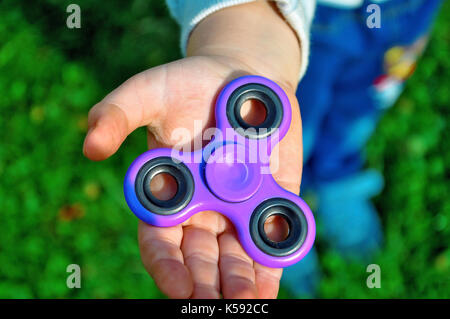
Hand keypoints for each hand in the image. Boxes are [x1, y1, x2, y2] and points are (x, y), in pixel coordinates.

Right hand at [83, 2, 302, 298]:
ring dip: (241, 282)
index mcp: (168, 193)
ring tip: (248, 303)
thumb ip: (117, 114)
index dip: (167, 266)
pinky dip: (272, 261)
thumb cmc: (187, 84)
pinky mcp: (274, 196)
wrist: (240, 74)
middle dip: (208, 284)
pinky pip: (272, 234)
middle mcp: (202, 208)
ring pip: (236, 255)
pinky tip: (272, 286)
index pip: (161, 241)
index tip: (178, 288)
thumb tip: (90, 146)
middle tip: (218, 305)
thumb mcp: (148, 92)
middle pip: (201, 258)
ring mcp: (238, 206)